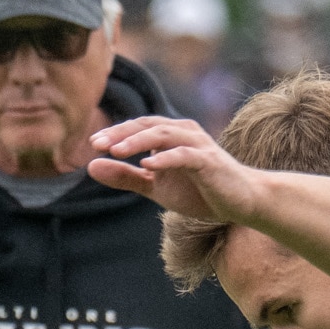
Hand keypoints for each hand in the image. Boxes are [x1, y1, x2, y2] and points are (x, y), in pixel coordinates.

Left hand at [84, 114, 269, 223]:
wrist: (239, 202)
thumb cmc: (199, 191)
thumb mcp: (155, 187)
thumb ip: (125, 177)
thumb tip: (90, 166)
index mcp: (169, 136)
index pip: (138, 127)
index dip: (115, 133)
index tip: (93, 144)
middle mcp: (182, 133)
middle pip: (147, 126)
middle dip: (121, 134)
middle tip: (97, 143)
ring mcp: (196, 145)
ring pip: (163, 135)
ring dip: (138, 141)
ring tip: (116, 151)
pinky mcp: (208, 161)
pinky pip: (184, 155)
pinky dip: (165, 159)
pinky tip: (148, 165)